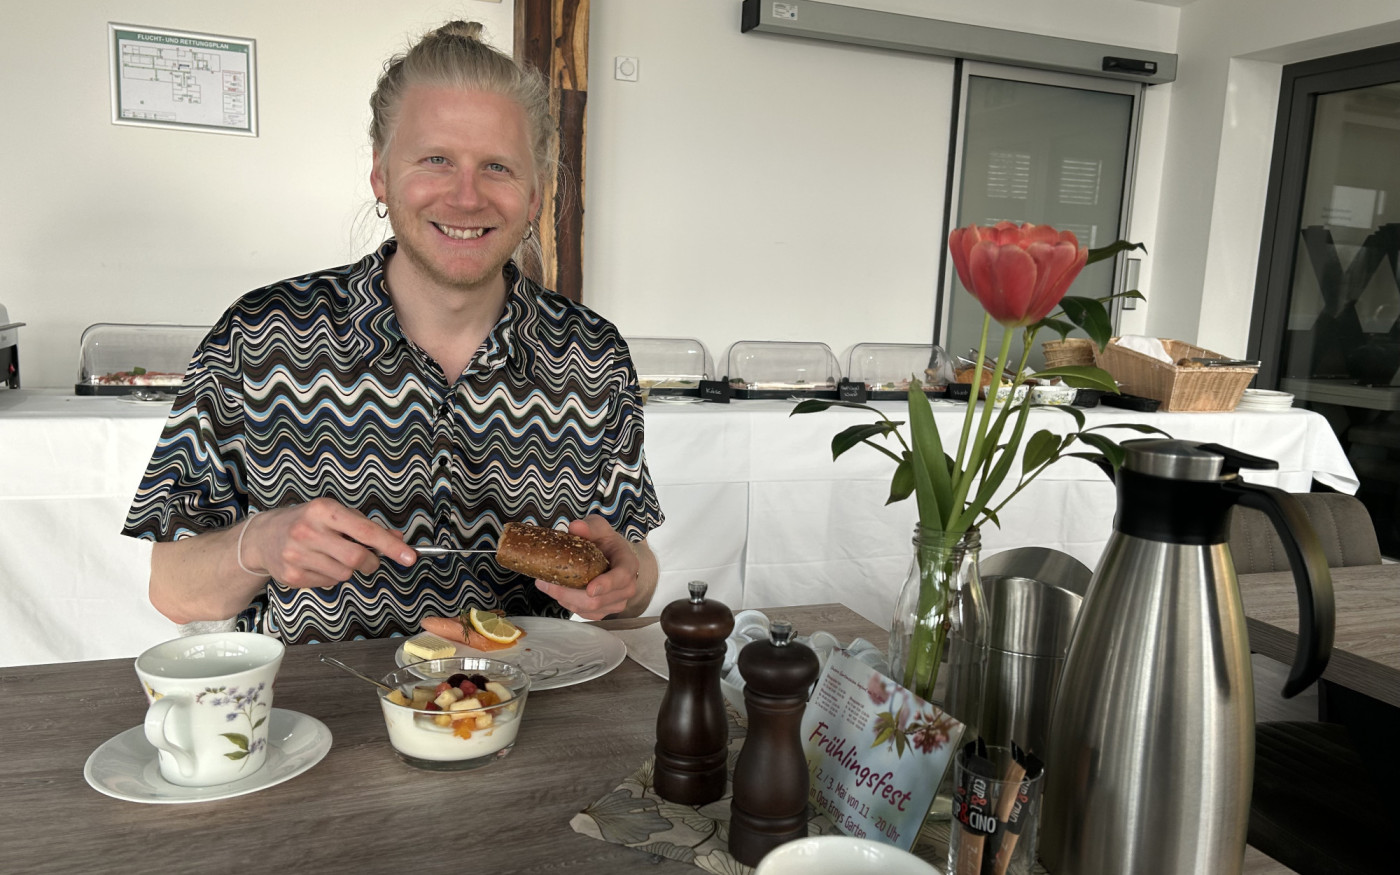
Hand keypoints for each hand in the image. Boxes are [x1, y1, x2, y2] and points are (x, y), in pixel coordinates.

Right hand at [240, 498, 414, 587]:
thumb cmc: (307, 522)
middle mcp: (308, 531)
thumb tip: (397, 539)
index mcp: (323, 510)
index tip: (409, 557)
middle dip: (371, 562)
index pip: (365, 530)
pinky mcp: (292, 575)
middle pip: (357, 558)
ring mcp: (298, 555)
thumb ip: (366, 526)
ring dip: (348, 569)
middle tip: (369, 560)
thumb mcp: (335, 514)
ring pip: (344, 574)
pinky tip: (319, 564)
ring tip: (334, 556)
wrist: (263, 537)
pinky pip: (328, 583)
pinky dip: (331, 576)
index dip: (390, 546)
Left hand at [535, 515, 641, 619]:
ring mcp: (616, 602)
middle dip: (569, 594)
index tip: (590, 589)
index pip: (622, 577)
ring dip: (564, 599)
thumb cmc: (606, 542)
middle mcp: (627, 588)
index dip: (606, 585)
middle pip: (599, 600)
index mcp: (628, 564)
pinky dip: (568, 604)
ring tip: (547, 585)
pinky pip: (583, 613)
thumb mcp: (599, 528)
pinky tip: (558, 592)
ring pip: (588, 609)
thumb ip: (589, 527)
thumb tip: (575, 527)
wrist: (613, 557)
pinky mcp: (604, 611)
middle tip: (546, 583)